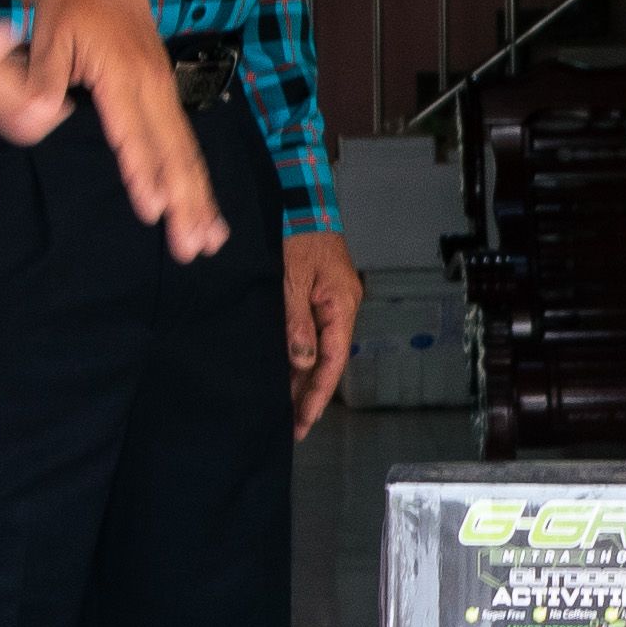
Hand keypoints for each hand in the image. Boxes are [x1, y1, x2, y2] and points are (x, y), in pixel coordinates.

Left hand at [0, 0, 231, 263]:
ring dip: (201, 199)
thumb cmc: (72, 4)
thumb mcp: (50, 33)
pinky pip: (186, 143)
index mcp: (123, 73)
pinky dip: (198, 179)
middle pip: (174, 152)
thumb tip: (41, 119)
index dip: (145, 172)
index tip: (155, 210)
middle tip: (193, 246)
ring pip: (187, 153)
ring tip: (211, 241)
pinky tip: (204, 209)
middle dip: (187, 202)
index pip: (134, 132)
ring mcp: (165, 90)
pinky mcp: (167, 95)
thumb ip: (45, 78)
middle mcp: (154, 85)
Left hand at [284, 228, 363, 434]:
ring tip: (284, 409)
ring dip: (302, 378)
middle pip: (327, 361)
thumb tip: (302, 362)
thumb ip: (296, 323)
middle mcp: (340, 307)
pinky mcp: (316, 295)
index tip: (304, 420)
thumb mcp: (292, 280)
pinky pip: (309, 333)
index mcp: (341, 305)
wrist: (300, 199)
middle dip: (309, 394)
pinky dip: (297, 355)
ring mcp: (329, 302)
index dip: (318, 393)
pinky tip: (284, 373)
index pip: (333, 360)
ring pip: (317, 350)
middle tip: (292, 427)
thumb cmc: (298, 234)